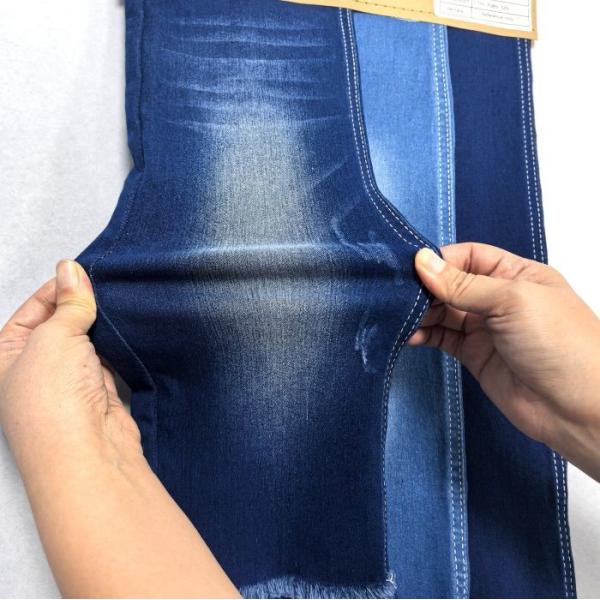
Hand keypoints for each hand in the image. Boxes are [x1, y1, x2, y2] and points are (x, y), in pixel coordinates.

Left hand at [0, 261, 239, 597]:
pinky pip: (108, 359)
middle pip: (60, 325)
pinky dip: (118, 346)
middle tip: (108, 287)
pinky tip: (129, 331)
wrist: (88, 455)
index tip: (83, 274)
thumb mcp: (54, 338)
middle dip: (82, 307)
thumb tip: (71, 270)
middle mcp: (35, 370)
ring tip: (122, 306)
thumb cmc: (53, 402)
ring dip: (103, 327)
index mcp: (6, 356)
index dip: (57, 290)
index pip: (31, 311)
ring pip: (87, 342)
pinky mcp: (99, 394)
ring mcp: (68, 383)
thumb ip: (68, 303)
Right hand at [408, 243, 599, 480]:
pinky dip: (423, 334)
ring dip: (420, 312)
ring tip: (397, 315)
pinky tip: (408, 334)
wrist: (576, 409)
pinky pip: (441, 338)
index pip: (468, 256)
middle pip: (451, 283)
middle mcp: (498, 298)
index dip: (440, 260)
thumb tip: (422, 260)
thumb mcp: (512, 301)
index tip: (411, 267)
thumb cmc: (560, 344)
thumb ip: (463, 284)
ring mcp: (485, 327)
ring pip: (442, 311)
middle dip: (424, 287)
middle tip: (396, 292)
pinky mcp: (473, 355)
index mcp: (515, 275)